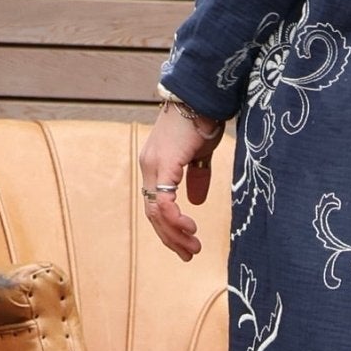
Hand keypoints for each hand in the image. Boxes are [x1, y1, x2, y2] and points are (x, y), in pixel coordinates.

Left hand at [140, 101, 223, 260]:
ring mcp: (153, 166)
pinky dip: (175, 218)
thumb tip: (196, 202)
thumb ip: (197, 178)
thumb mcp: (200, 155)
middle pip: (153, 213)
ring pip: (157, 211)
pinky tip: (190, 228)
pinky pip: (164, 200)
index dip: (168, 227)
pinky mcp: (164, 165)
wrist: (202, 96)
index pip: (156, 204)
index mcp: (155, 165)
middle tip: (188, 254)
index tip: (186, 243)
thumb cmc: (202, 120)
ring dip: (174, 233)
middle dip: (171, 237)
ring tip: (192, 247)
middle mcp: (148, 167)